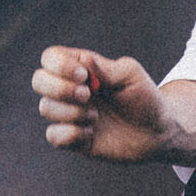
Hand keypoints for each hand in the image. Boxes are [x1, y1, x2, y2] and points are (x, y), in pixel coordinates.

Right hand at [32, 46, 168, 162]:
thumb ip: (104, 68)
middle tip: (87, 96)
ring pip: (45, 108)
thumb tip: (82, 61)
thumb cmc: (145, 99)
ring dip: (71, 112)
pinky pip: (53, 135)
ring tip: (96, 117)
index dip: (59, 65)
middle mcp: (70, 89)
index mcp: (82, 68)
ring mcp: (69, 114)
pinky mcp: (72, 138)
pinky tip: (91, 134)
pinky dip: (71, 134)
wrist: (157, 134)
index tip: (84, 76)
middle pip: (38, 80)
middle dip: (59, 89)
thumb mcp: (131, 75)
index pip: (51, 57)